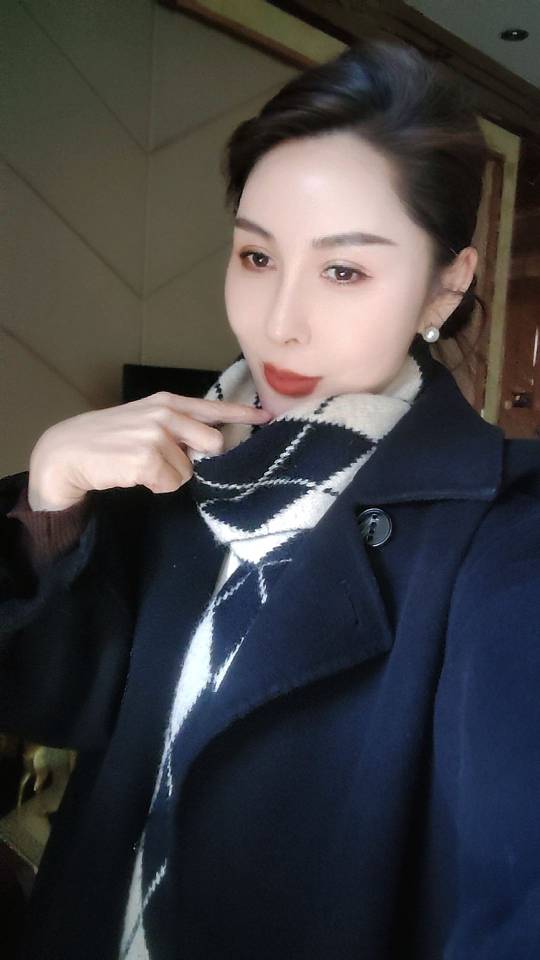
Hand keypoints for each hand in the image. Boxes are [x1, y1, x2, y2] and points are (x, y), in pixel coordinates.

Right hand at [27, 392, 271, 510]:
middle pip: (212, 443)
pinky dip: (155, 486)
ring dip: (168, 476)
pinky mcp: (146, 458)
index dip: (242, 415)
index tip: (267, 417)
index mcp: (167, 403)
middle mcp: (165, 414)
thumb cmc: (107, 440)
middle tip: (165, 461)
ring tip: (139, 466)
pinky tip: (133, 475)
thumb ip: (176, 427)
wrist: (67, 452)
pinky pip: (171, 484)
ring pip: (189, 471)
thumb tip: (208, 445)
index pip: (213, 407)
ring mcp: (156, 435)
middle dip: (196, 460)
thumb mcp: (143, 421)